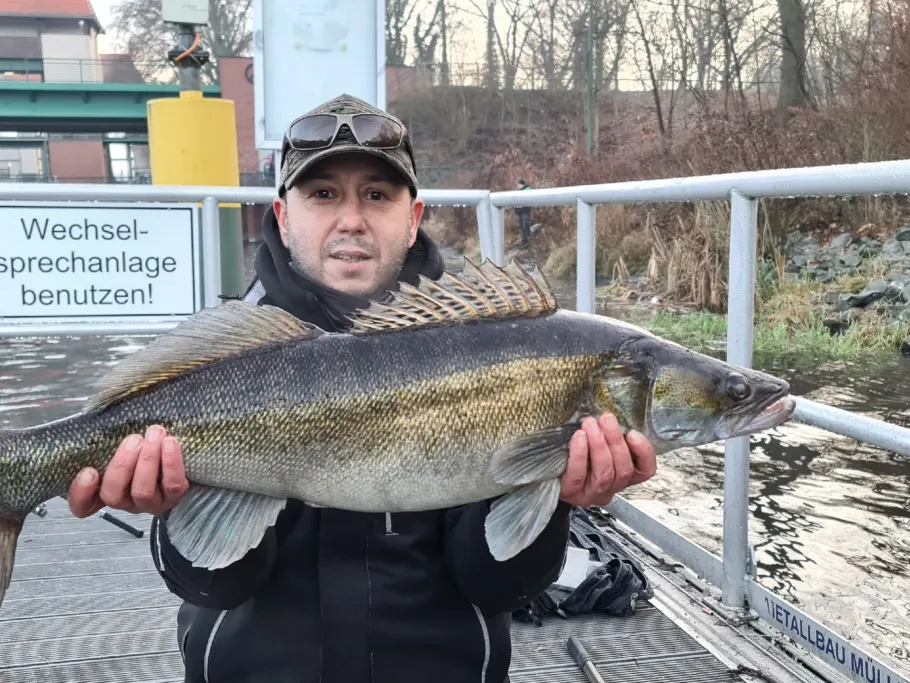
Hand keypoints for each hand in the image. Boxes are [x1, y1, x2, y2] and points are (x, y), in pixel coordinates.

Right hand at [67, 425, 189, 517]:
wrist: (184, 452)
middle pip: (113, 495)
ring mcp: (149, 503)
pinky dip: (171, 463)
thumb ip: (109, 435)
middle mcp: (125, 501)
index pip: (83, 506)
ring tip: (154, 434)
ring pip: (142, 491)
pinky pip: (173, 485)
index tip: (89, 471)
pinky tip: (170, 442)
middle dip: (122, 465)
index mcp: (104, 490)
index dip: (81, 493)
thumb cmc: (142, 442)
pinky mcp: (173, 498)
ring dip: (148, 461)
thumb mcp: (122, 440)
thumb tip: (104, 408)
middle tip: (133, 439)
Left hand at [559, 413, 656, 507]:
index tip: (633, 433)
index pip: (645, 471)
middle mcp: (610, 488)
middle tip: (607, 419)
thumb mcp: (596, 443)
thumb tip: (611, 415)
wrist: (547, 471)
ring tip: (590, 424)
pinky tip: (579, 437)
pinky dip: (580, 454)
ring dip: (599, 445)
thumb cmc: (575, 452)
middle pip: (623, 470)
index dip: (644, 453)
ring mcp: (591, 494)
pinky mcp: (572, 493)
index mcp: (622, 476)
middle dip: (616, 442)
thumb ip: (608, 434)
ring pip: (604, 473)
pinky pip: (578, 475)